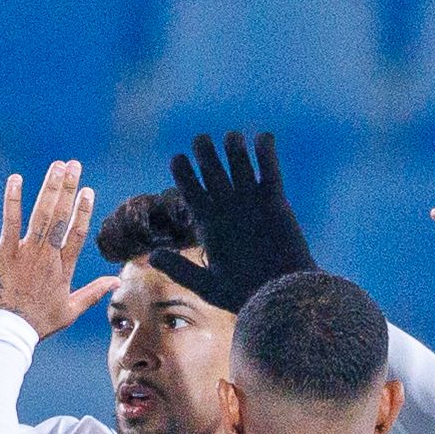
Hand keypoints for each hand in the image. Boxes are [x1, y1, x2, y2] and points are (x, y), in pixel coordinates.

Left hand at [0, 162, 113, 338]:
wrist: (9, 333)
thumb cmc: (38, 323)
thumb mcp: (70, 310)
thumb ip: (94, 292)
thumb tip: (116, 281)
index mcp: (64, 268)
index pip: (78, 233)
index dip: (83, 210)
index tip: (87, 190)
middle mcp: (48, 256)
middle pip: (62, 217)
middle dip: (69, 188)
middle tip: (74, 165)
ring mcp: (27, 253)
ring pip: (42, 214)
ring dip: (50, 188)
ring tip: (57, 166)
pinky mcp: (5, 253)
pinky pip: (11, 221)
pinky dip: (14, 200)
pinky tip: (16, 179)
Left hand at [158, 130, 314, 308]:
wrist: (281, 295)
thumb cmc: (244, 293)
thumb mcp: (208, 285)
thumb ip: (181, 269)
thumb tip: (153, 256)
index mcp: (209, 224)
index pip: (192, 192)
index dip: (184, 174)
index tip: (177, 158)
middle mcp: (228, 209)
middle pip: (213, 173)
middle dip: (206, 156)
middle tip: (201, 140)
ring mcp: (251, 203)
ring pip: (240, 167)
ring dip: (235, 150)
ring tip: (230, 138)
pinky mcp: (275, 202)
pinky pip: (269, 172)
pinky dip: (266, 154)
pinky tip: (262, 138)